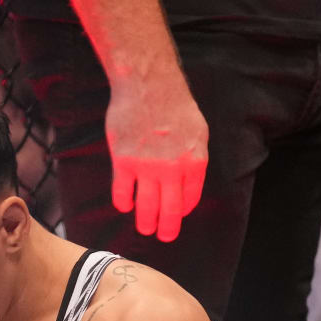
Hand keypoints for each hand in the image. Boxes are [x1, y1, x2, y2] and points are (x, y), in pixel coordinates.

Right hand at [105, 76, 207, 242]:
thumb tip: (186, 185)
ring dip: (145, 222)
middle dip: (167, 228)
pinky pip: (122, 192)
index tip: (176, 215)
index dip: (183, 210)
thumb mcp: (197, 131)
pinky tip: (125, 205)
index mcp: (194, 161)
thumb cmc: (174, 104)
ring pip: (146, 206)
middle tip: (164, 236)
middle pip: (170, 210)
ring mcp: (147, 167)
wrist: (148, 83)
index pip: (189, 199)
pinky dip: (123, 202)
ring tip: (144, 229)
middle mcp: (172, 169)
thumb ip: (193, 159)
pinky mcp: (123, 161)